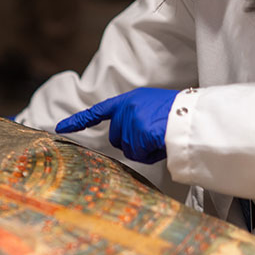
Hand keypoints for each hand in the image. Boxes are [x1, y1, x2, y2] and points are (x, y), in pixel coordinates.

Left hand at [55, 87, 178, 163]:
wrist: (195, 116)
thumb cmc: (178, 114)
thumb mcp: (152, 108)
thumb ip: (134, 118)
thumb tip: (125, 140)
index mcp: (129, 100)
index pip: (97, 112)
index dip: (77, 121)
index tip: (58, 128)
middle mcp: (126, 109)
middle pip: (116, 138)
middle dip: (133, 142)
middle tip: (154, 134)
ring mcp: (131, 121)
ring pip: (128, 148)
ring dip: (144, 148)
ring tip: (161, 137)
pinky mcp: (139, 133)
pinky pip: (139, 153)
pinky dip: (151, 153)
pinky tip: (162, 142)